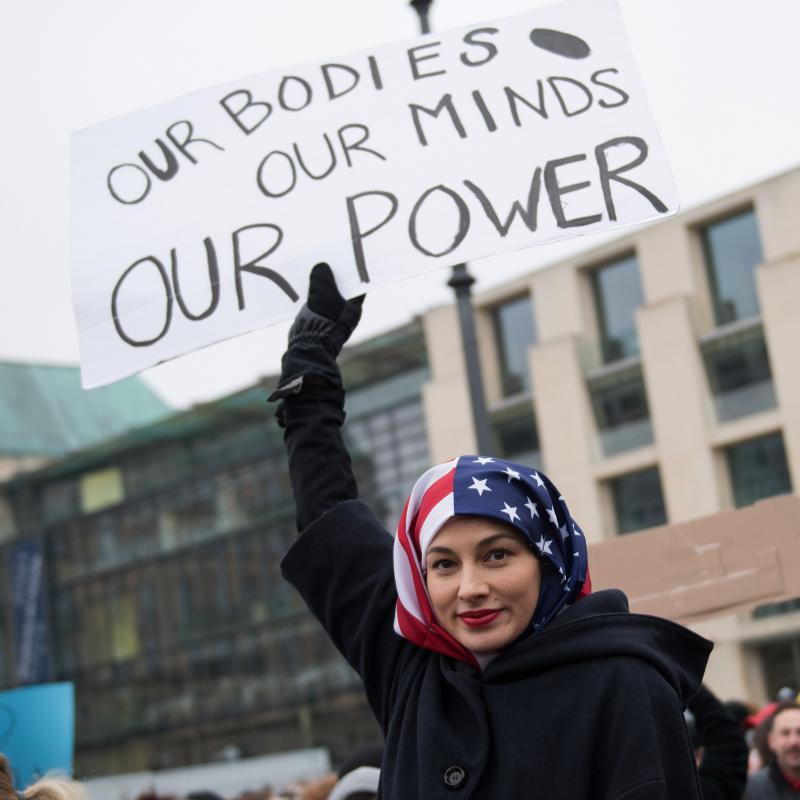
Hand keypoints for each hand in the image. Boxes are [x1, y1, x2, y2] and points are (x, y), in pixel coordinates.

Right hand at [267, 263, 364, 403]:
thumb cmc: (321, 321)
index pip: (357, 284)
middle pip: (341, 288)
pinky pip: (315, 300)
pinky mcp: (317, 319)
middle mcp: (345, 312)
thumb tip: (321, 267)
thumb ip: (323, 278)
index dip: (352, 269)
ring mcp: (330, 316)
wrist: (306, 348)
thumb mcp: (323, 294)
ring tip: (313, 265)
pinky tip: (304, 281)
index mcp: (354, 307)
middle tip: (326, 256)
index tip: (346, 255)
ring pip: (326, 294)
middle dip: (333, 274)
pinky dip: (311, 292)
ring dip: (320, 282)